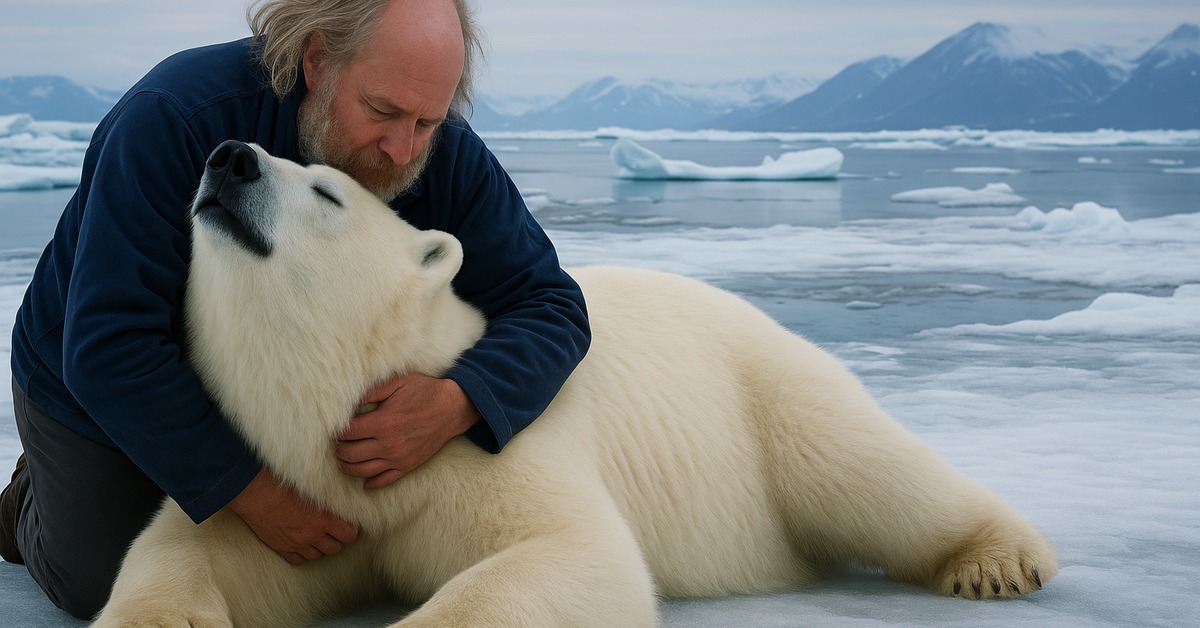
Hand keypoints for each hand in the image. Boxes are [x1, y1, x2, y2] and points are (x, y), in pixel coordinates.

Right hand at [227, 468, 358, 564]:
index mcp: (325, 518)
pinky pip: (298, 560)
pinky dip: (303, 554)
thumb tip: (343, 498)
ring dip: (320, 547)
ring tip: (318, 537)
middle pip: (335, 548)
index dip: (351, 531)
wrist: (256, 492)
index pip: (350, 535)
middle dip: (337, 540)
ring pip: (318, 556)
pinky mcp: (281, 548)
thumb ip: (329, 497)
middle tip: (334, 532)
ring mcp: (297, 543)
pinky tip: (302, 544)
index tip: (348, 526)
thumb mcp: (314, 486)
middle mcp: (313, 534)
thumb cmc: (284, 482)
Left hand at [336, 374, 479, 489]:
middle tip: (337, 442)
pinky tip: (364, 478)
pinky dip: (370, 483)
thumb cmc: (424, 391)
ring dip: (347, 466)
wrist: (453, 407)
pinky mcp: (407, 466)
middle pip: (349, 454)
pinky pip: (383, 481)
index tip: (336, 427)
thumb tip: (348, 402)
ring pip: (361, 471)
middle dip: (338, 449)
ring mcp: (398, 458)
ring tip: (344, 458)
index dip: (337, 431)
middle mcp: (388, 444)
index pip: (347, 433)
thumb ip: (371, 392)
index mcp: (383, 422)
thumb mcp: (397, 383)